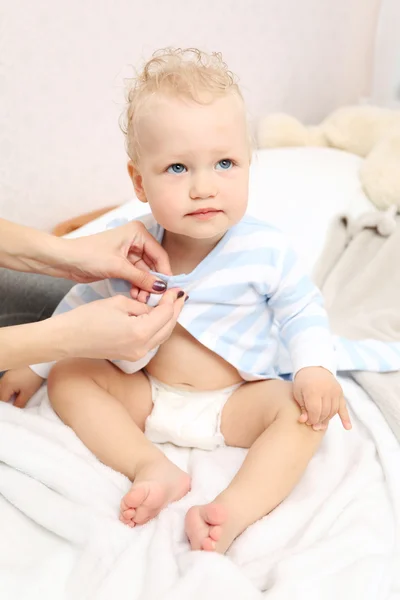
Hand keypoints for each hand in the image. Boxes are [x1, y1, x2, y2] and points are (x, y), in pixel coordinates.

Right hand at [0, 367, 43, 407]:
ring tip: (19, 396)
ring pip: (3, 389)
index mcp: (6, 385)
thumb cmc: (34, 377)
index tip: (15, 407)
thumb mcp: (28, 393)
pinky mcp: (10, 372)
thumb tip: (15, 408)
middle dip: (7, 400)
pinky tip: (18, 389)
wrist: (40, 363)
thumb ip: (19, 403)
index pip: (2, 400)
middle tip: (17, 402)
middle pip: (1, 394)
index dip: (8, 406)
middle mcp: (3, 379)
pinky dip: (10, 388)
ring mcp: (6, 375)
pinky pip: (6, 383)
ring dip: (8, 394)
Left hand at [45, 221, 171, 300]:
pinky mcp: (121, 264)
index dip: (164, 272)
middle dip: (153, 281)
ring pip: (144, 272)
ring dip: (144, 286)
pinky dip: (136, 285)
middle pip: (153, 264)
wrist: (65, 260)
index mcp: (137, 233)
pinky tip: (135, 295)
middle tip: (153, 298)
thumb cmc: (89, 256)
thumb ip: (142, 278)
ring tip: (142, 298)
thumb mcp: (118, 267)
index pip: (159, 254)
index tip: (168, 290)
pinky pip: (135, 276)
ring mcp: (128, 252)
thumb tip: (162, 287)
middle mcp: (136, 240)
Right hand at [58, 288, 186, 360]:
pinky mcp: (131, 356)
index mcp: (140, 332)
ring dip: (169, 320)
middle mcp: (143, 347)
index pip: (165, 314)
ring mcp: (137, 355)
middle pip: (168, 327)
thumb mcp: (119, 303)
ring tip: (173, 304)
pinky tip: (158, 317)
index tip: (175, 289)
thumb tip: (153, 307)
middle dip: (176, 310)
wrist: (68, 339)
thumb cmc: (88, 318)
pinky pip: (152, 341)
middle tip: (180, 295)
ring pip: (162, 336)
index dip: (172, 300)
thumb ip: (141, 305)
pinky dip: (158, 328)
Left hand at [293, 367, 351, 430]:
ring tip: (321, 425)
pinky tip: (347, 427)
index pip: (315, 411)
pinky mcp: (340, 393)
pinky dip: (346, 418)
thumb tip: (304, 421)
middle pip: (325, 412)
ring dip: (327, 420)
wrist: (314, 368)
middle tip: (314, 425)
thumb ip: (302, 407)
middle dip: (319, 421)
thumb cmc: (303, 382)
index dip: (312, 419)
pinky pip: (343, 407)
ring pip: (333, 411)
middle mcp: (326, 390)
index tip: (308, 422)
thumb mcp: (298, 393)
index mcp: (313, 390)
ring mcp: (335, 391)